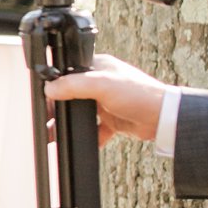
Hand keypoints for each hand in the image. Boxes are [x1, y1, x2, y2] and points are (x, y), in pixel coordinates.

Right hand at [44, 54, 166, 147]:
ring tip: (56, 134)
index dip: (56, 83)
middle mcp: (101, 82)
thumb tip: (50, 89)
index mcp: (98, 66)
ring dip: (71, 123)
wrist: (162, 118)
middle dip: (60, 107)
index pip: (69, 72)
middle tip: (47, 118)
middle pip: (72, 94)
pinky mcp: (113, 119)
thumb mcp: (101, 84)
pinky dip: (89, 135)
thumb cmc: (139, 93)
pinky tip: (83, 141)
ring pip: (81, 113)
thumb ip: (73, 85)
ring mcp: (107, 101)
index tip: (45, 97)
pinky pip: (95, 129)